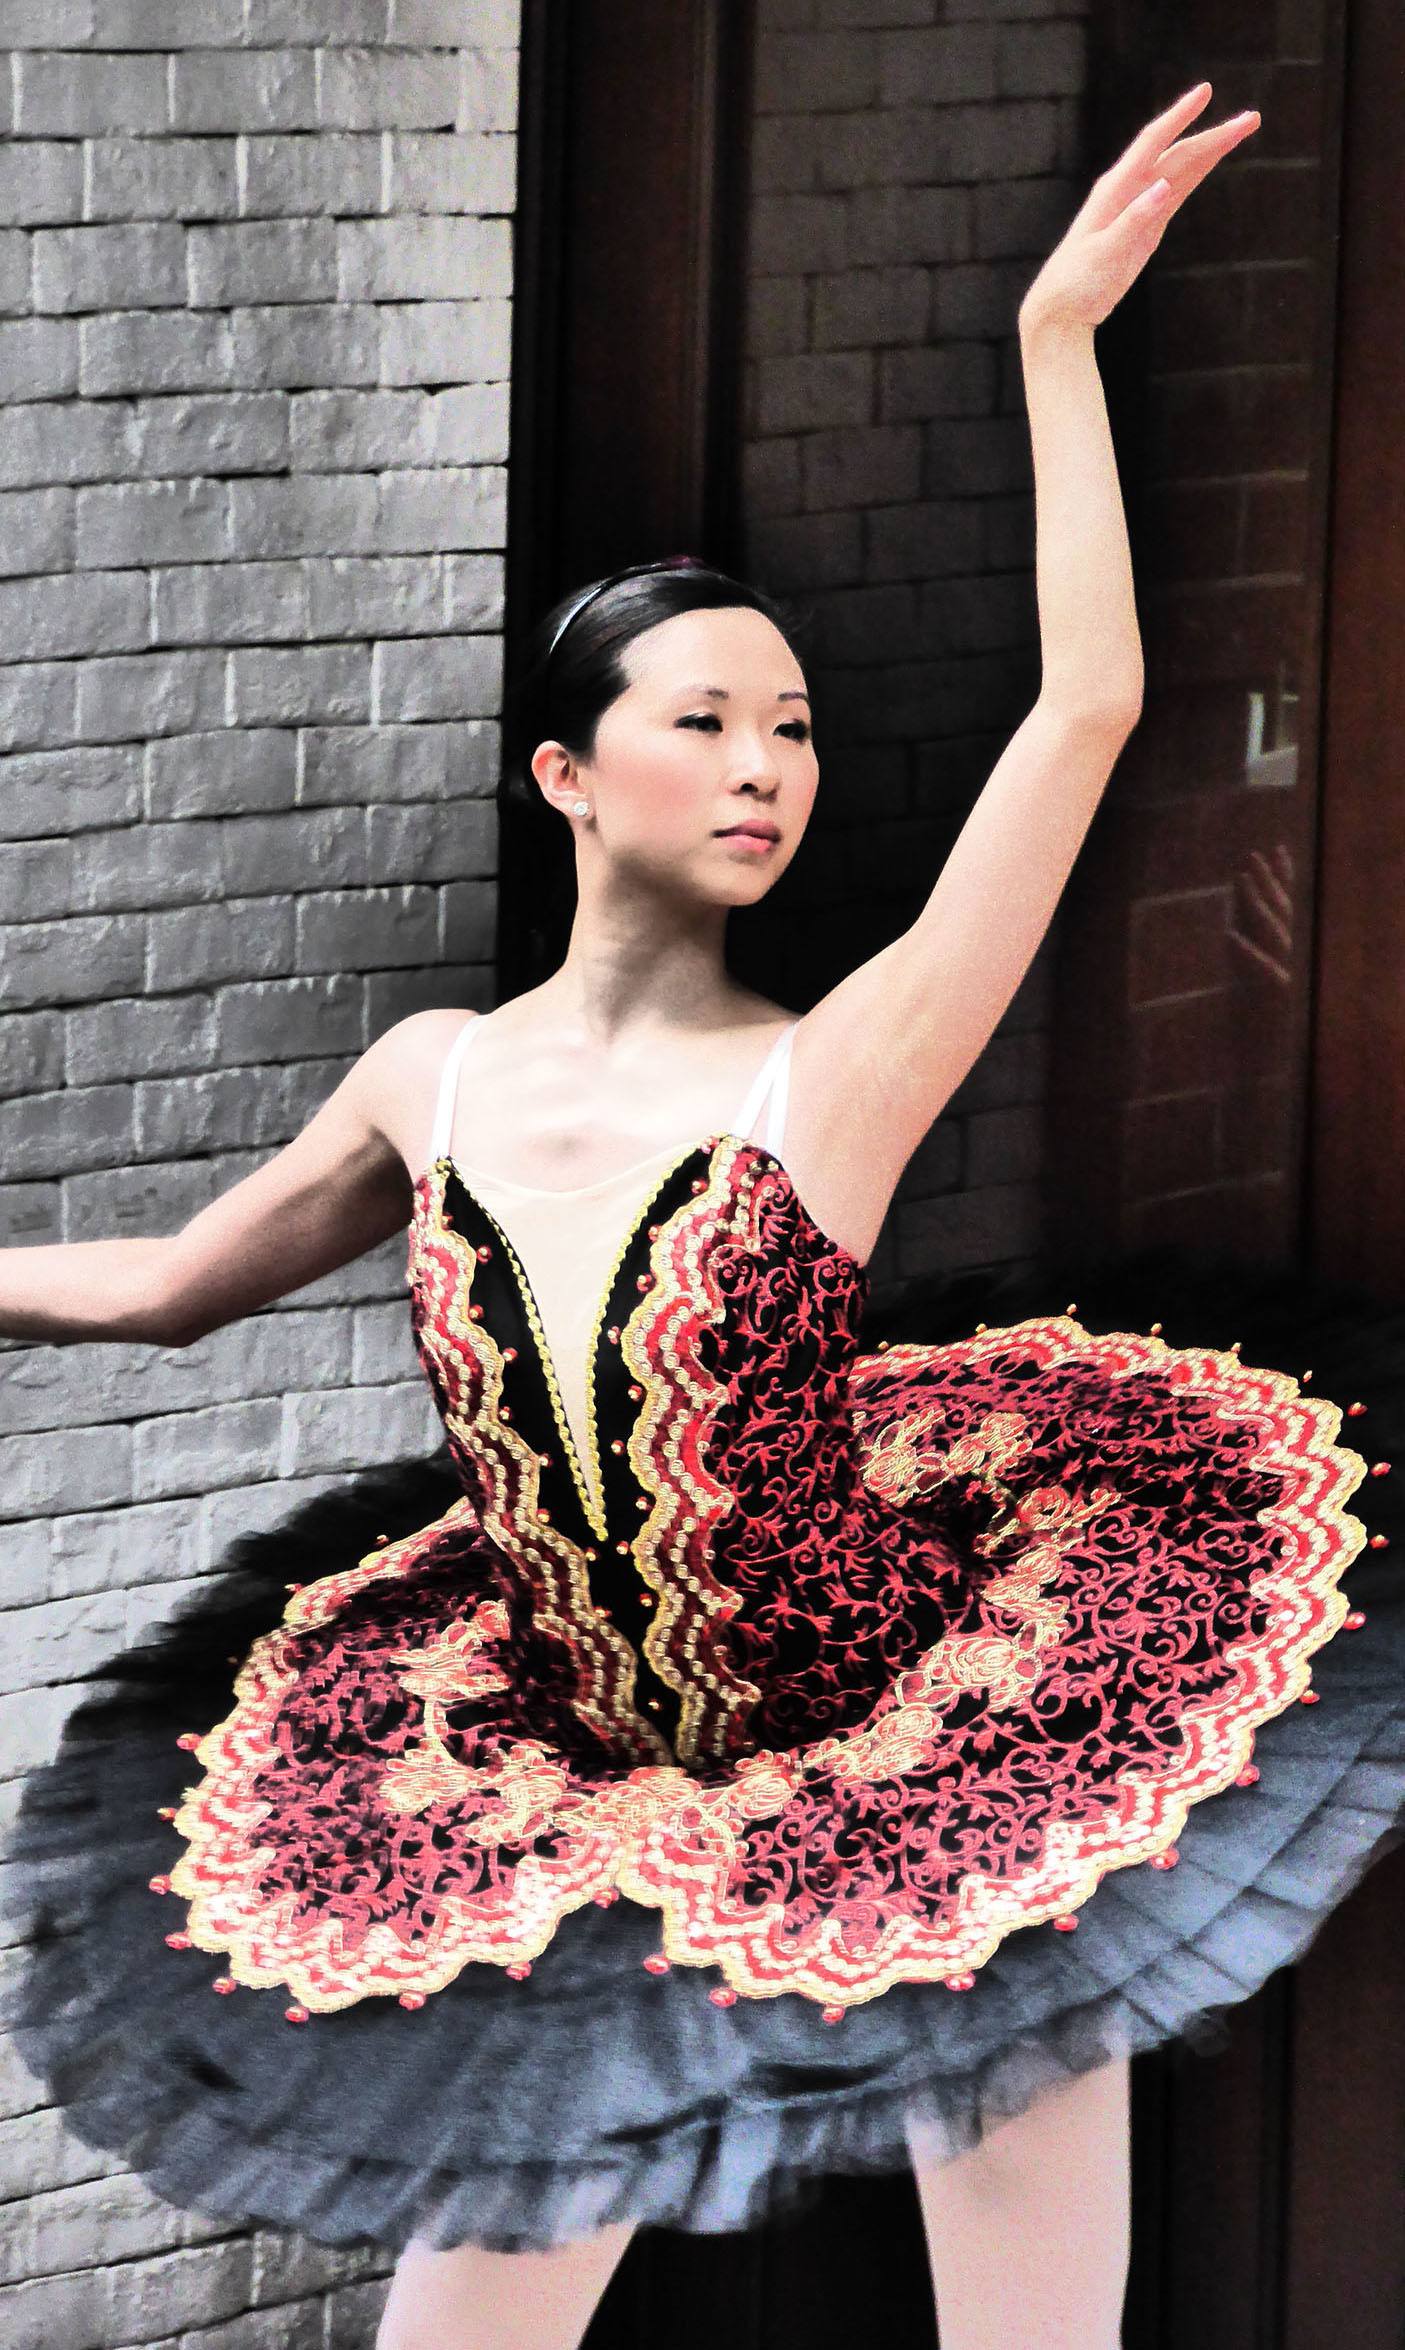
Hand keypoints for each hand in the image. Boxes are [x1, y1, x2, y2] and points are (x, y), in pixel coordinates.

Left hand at [1019, 82, 1259, 336]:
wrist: (1061, 310)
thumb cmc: (1077, 283)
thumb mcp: (1105, 254)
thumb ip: (1133, 220)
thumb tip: (1164, 187)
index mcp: (1115, 189)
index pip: (1153, 141)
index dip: (1179, 115)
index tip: (1205, 92)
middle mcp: (1127, 189)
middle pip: (1177, 153)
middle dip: (1213, 135)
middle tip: (1252, 119)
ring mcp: (1138, 206)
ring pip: (1180, 169)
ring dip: (1211, 150)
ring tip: (1244, 130)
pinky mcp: (1145, 225)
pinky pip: (1176, 191)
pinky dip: (1197, 173)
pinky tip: (1214, 158)